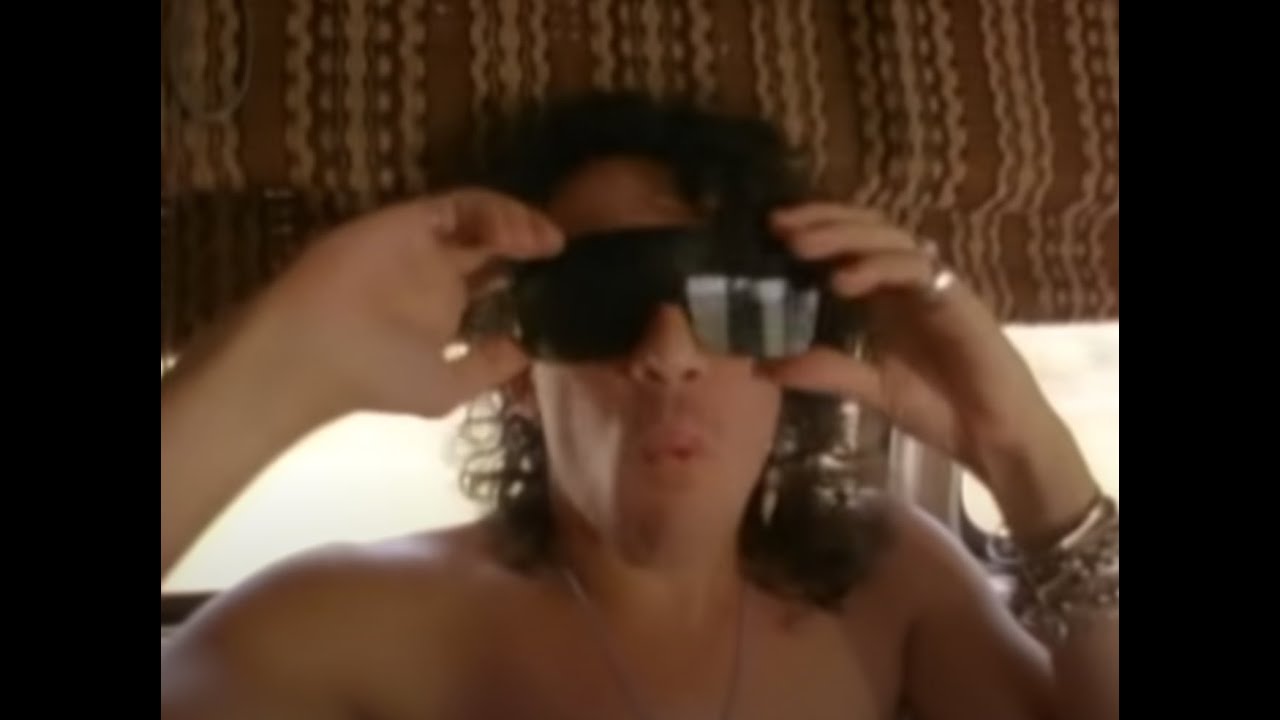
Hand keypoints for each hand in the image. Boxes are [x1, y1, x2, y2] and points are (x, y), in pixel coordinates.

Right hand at [259, 188, 562, 417]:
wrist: (313, 352)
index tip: (564, 285)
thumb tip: (529, 350)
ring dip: (520, 225)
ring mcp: (425, 245)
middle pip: (494, 246)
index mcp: (445, 313)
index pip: (495, 286)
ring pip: (483, 220)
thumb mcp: (445, 389)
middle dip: (531, 245)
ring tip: (550, 243)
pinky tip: (524, 236)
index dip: (529, 281)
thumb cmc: (375, 377)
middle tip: (565, 253)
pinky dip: (497, 213)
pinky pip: (462, 205)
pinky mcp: (412, 220)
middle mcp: (437, 274)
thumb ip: (487, 367)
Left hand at [760, 203, 1084, 498]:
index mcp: (888, 296)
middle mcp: (909, 282)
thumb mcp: (868, 386)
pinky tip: (844, 281)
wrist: (992, 438)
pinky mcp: (957, 299)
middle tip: (780, 226)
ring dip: (843, 237)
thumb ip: (824, 370)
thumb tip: (763, 367)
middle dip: (823, 221)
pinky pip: (916, 269)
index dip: (815, 229)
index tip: (772, 230)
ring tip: (802, 247)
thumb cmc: (941, 409)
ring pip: (889, 239)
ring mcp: (935, 286)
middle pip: (866, 229)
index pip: (850, 243)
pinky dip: (879, 268)